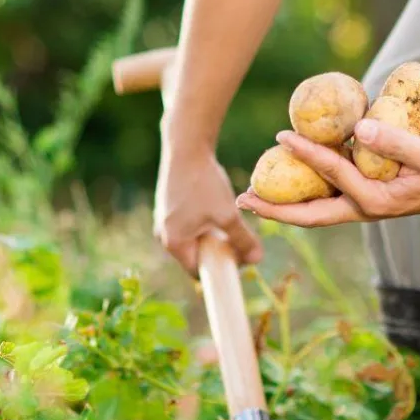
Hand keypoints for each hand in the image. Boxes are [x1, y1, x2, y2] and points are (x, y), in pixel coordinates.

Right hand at [154, 145, 262, 275]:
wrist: (187, 149)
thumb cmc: (204, 184)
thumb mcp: (227, 215)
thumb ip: (242, 239)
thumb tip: (256, 261)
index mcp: (173, 243)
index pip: (198, 271)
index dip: (221, 268)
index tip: (241, 257)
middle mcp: (163, 235)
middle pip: (196, 255)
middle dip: (218, 250)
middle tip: (240, 238)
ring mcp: (164, 220)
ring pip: (194, 238)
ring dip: (213, 234)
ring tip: (230, 219)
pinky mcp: (168, 206)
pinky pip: (189, 224)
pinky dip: (206, 221)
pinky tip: (219, 206)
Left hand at [235, 121, 419, 226]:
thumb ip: (396, 142)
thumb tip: (359, 127)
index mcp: (378, 201)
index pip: (333, 176)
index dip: (306, 154)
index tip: (282, 135)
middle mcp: (367, 208)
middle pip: (311, 214)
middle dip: (274, 208)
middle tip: (240, 200)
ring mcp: (367, 204)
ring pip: (318, 206)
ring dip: (287, 200)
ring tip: (257, 188)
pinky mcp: (371, 193)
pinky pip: (333, 192)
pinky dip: (311, 183)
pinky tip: (298, 167)